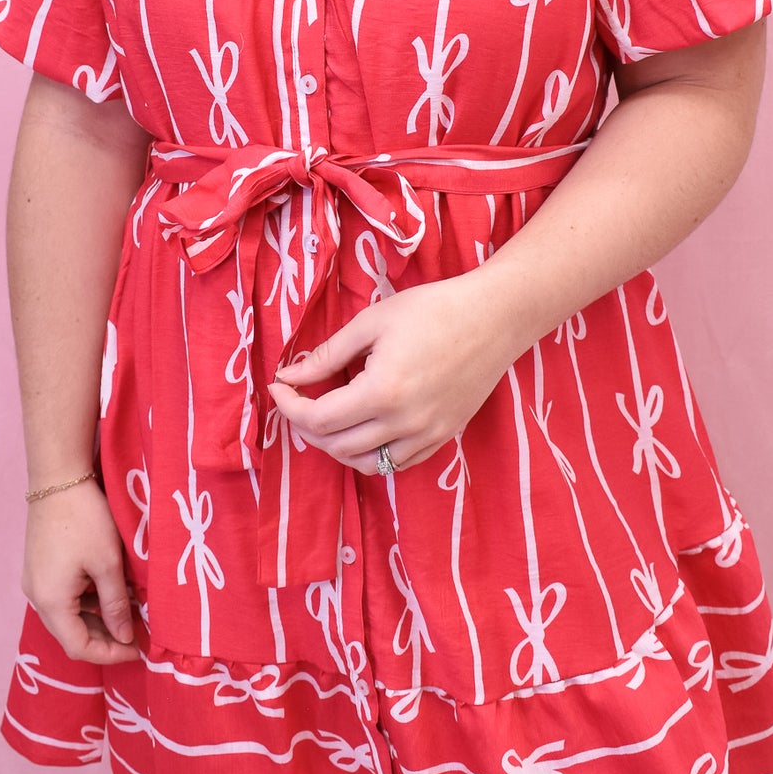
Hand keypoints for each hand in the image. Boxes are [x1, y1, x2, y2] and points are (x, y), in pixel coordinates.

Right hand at [23, 479, 140, 664]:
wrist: (58, 478)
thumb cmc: (85, 520)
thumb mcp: (108, 563)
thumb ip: (116, 605)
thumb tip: (125, 636)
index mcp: (50, 602)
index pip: (79, 647)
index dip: (110, 654)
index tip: (139, 649)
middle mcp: (37, 598)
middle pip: (71, 634)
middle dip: (106, 638)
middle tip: (139, 633)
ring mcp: (36, 582)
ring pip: (69, 616)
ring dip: (98, 619)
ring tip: (130, 612)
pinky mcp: (41, 568)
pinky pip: (64, 597)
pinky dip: (88, 601)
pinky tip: (111, 593)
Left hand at [267, 273, 521, 475]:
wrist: (494, 317)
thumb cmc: (431, 309)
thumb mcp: (371, 322)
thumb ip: (327, 355)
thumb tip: (290, 375)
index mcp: (382, 392)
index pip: (318, 419)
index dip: (289, 406)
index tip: (279, 386)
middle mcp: (404, 423)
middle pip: (336, 446)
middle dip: (307, 426)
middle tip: (298, 399)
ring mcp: (426, 435)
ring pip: (365, 464)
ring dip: (337, 446)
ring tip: (327, 418)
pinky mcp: (443, 437)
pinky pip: (396, 463)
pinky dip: (371, 454)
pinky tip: (363, 429)